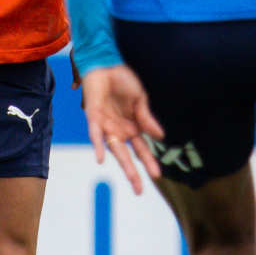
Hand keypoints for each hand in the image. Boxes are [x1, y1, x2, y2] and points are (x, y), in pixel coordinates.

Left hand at [80, 64, 164, 193]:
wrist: (106, 64)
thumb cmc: (123, 80)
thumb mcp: (140, 100)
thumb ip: (146, 119)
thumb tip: (161, 137)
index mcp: (132, 126)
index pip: (141, 149)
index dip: (149, 162)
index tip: (157, 175)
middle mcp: (119, 130)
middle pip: (127, 156)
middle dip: (134, 173)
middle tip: (141, 191)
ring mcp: (106, 125)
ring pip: (114, 149)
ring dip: (123, 163)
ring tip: (132, 178)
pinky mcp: (94, 117)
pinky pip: (96, 135)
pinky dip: (98, 146)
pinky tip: (101, 158)